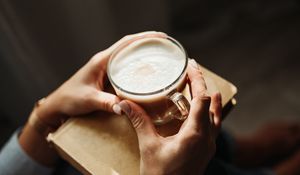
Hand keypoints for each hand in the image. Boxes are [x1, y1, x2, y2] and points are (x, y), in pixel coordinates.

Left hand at [18, 31, 166, 166]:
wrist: (58, 105)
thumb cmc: (70, 99)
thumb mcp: (89, 100)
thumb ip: (107, 102)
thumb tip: (125, 107)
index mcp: (101, 61)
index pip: (125, 44)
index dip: (143, 38)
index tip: (159, 37)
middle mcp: (104, 61)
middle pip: (128, 46)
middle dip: (147, 42)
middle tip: (165, 44)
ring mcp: (105, 68)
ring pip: (127, 55)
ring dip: (142, 52)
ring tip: (159, 53)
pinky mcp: (106, 76)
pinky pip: (124, 67)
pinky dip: (136, 64)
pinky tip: (145, 70)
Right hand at [118, 59, 221, 174]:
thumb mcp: (148, 147)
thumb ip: (139, 122)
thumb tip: (125, 103)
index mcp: (195, 134)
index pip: (202, 99)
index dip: (198, 79)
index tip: (191, 65)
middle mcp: (207, 138)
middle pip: (210, 104)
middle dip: (202, 85)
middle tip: (193, 71)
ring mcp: (208, 146)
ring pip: (215, 116)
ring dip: (209, 99)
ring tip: (203, 86)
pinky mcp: (205, 152)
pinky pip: (213, 127)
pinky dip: (209, 113)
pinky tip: (203, 112)